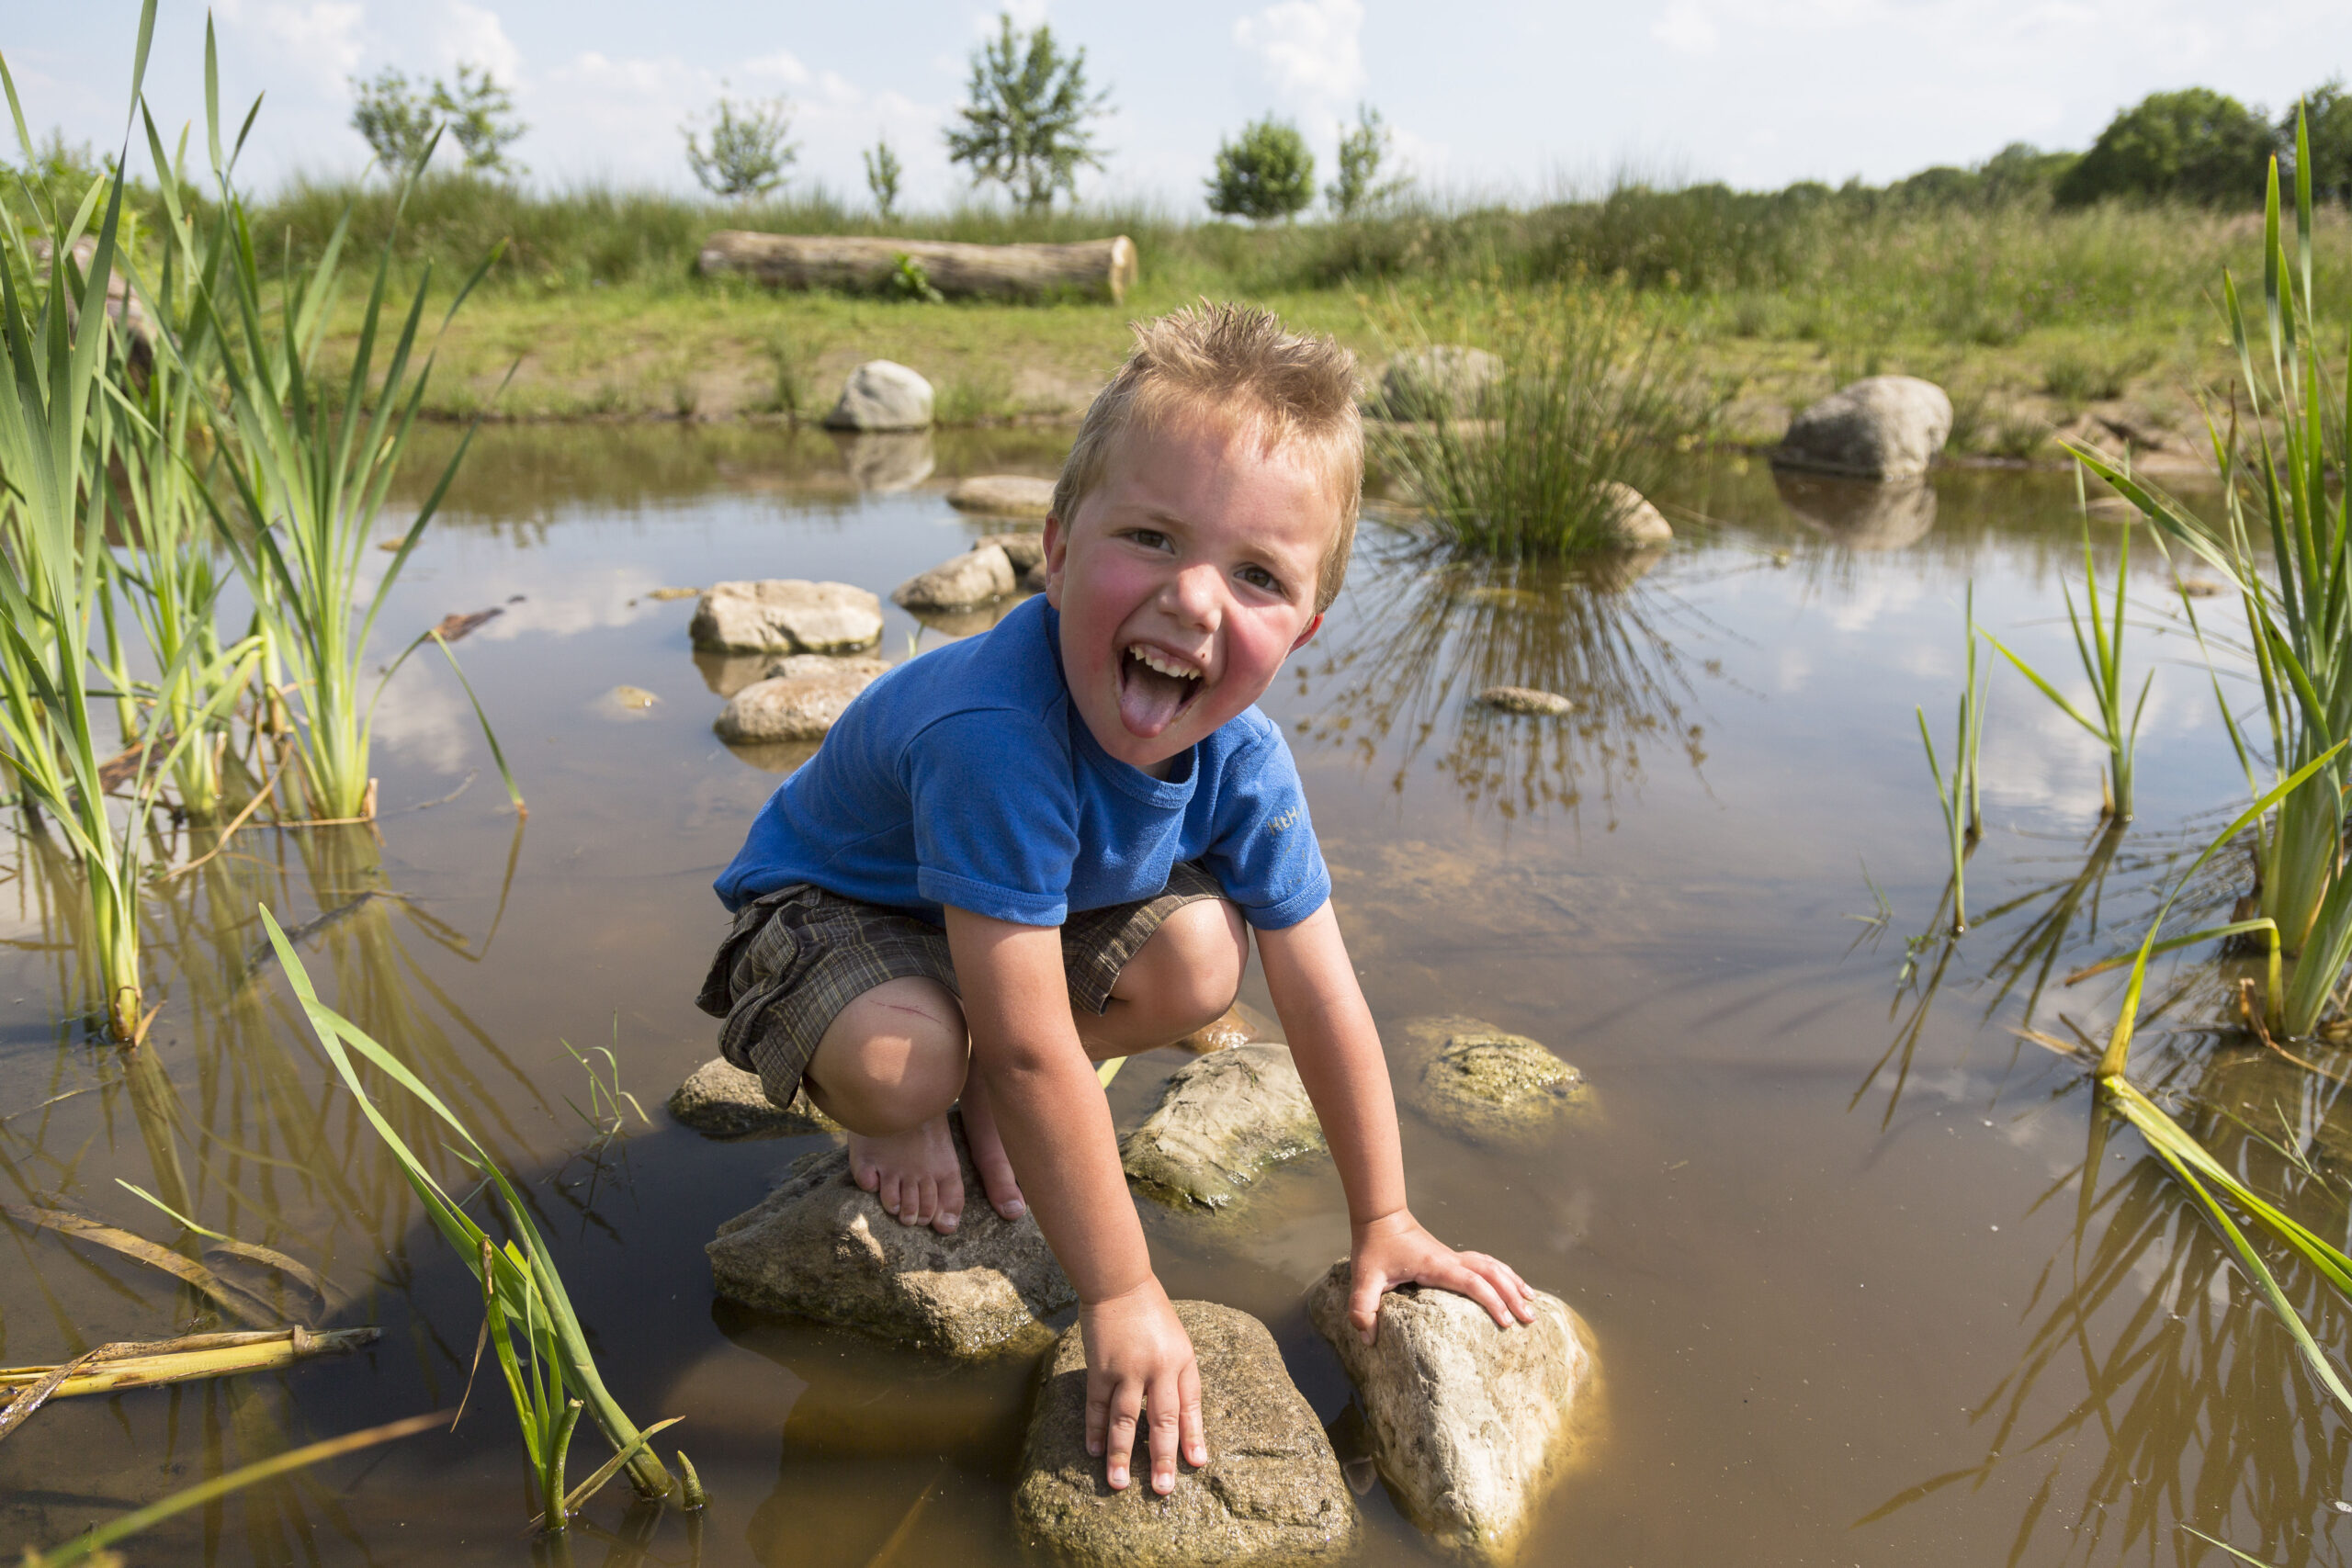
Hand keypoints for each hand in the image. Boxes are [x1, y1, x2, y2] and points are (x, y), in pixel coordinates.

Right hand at [1079, 1275, 1206, 1493]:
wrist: (1119, 1282)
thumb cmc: (1151, 1311)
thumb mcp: (1176, 1340)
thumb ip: (1177, 1374)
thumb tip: (1179, 1416)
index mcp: (1182, 1360)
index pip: (1190, 1406)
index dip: (1193, 1436)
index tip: (1196, 1463)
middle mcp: (1158, 1367)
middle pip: (1163, 1420)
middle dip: (1162, 1457)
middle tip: (1162, 1489)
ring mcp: (1128, 1368)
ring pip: (1126, 1420)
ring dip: (1121, 1454)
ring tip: (1118, 1483)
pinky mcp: (1101, 1367)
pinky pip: (1098, 1405)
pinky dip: (1095, 1430)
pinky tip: (1094, 1452)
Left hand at [1348, 1210, 1536, 1343]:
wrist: (1380, 1215)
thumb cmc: (1374, 1246)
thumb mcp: (1364, 1278)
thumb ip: (1362, 1308)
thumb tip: (1368, 1339)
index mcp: (1436, 1265)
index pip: (1472, 1283)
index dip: (1492, 1301)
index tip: (1506, 1322)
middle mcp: (1450, 1259)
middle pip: (1492, 1274)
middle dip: (1513, 1295)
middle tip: (1530, 1319)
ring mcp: (1452, 1256)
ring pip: (1492, 1265)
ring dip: (1513, 1281)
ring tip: (1532, 1302)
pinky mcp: (1450, 1257)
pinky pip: (1484, 1263)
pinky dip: (1501, 1273)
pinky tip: (1509, 1283)